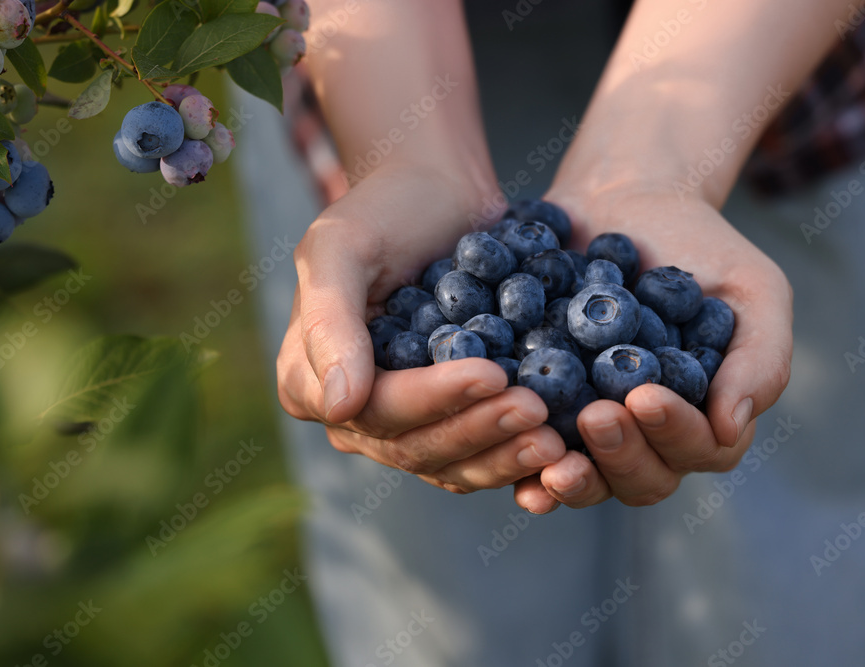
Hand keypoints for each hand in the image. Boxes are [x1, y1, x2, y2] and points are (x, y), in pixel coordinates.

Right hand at [277, 164, 566, 493]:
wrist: (437, 194)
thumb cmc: (383, 210)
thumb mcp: (341, 246)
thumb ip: (331, 321)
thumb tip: (340, 405)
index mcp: (308, 380)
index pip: (374, 408)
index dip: (432, 399)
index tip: (491, 373)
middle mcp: (351, 415)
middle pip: (415, 446)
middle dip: (477, 430)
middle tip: (537, 409)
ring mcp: (402, 425)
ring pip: (450, 464)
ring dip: (502, 455)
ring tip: (554, 439)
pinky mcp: (448, 422)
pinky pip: (477, 456)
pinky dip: (513, 454)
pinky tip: (556, 445)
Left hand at [513, 187, 792, 512]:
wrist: (623, 202)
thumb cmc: (699, 247)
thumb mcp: (753, 289)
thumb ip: (760, 358)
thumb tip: (731, 428)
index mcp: (703, 415)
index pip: (700, 449)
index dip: (675, 432)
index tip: (645, 395)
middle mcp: (646, 435)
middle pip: (642, 479)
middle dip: (621, 456)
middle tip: (596, 416)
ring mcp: (589, 428)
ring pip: (587, 480)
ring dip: (572, 477)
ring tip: (549, 454)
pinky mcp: (539, 409)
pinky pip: (528, 451)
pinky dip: (515, 460)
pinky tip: (500, 447)